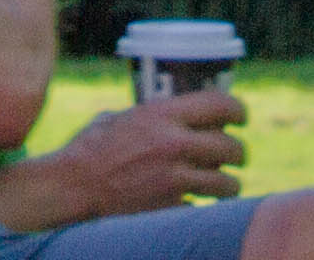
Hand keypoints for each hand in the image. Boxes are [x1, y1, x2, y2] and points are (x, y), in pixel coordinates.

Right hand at [28, 93, 244, 220]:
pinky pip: (201, 207)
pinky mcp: (171, 209)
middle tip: (235, 157)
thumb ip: (152, 117)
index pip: (221, 105)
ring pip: (227, 184)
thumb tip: (173, 116)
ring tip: (224, 186)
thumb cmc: (89, 148)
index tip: (241, 118)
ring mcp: (175, 179)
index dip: (239, 110)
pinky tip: (188, 204)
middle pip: (232, 148)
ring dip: (228, 186)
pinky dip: (198, 207)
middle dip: (238, 153)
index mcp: (163, 114)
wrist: (71, 188)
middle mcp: (175, 144)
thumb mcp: (121, 118)